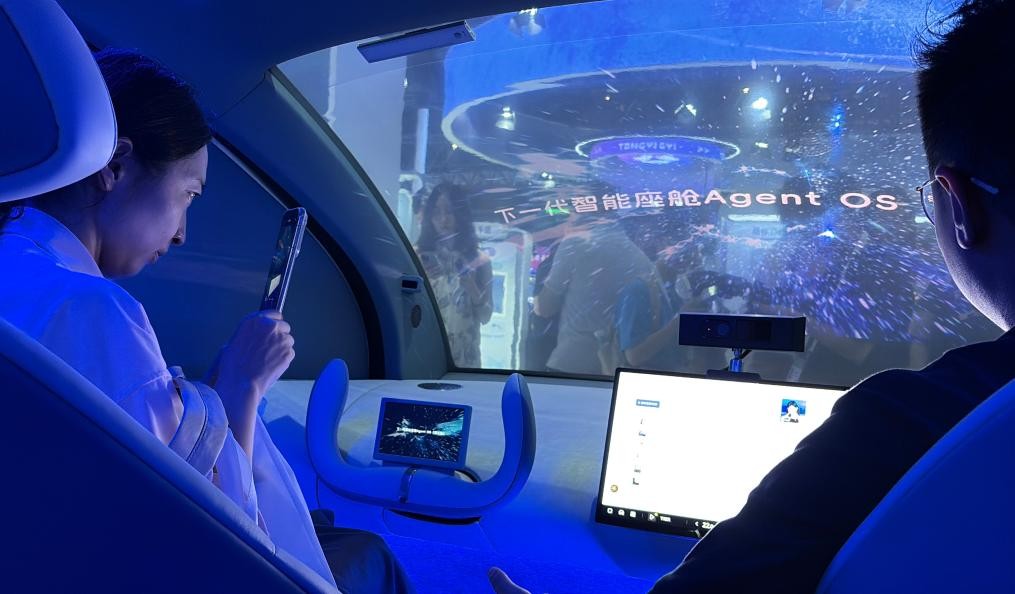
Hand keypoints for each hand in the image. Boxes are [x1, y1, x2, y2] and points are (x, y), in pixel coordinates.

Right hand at [210, 310, 294, 457]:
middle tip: (270, 349)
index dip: (274, 323)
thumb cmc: (233, 367)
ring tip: (268, 360)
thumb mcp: (234, 342)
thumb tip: (258, 335)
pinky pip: (290, 353)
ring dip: (282, 349)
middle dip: (279, 336)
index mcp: (253, 321)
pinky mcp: (288, 351)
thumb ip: (250, 333)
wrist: (240, 383)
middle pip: (284, 326)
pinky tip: (271, 366)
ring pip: (288, 341)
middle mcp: (269, 326)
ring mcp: (280, 338)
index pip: (274, 314)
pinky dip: (284, 360)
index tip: (274, 329)